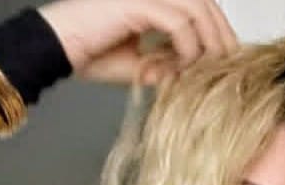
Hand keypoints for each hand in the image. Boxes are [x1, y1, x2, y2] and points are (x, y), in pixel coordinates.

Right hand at [38, 0, 238, 84]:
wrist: (58, 47)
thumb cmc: (89, 52)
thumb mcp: (137, 64)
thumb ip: (164, 65)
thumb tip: (186, 78)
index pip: (200, 6)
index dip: (218, 32)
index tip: (224, 63)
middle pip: (206, 4)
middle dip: (221, 38)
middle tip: (226, 70)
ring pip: (198, 11)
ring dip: (207, 44)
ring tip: (203, 72)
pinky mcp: (140, 3)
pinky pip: (180, 24)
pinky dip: (186, 49)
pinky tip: (178, 69)